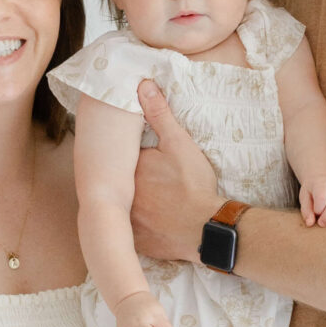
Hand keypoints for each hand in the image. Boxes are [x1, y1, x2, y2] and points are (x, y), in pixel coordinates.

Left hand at [132, 81, 219, 261]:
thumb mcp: (180, 144)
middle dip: (125, 180)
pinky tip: (148, 223)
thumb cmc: (194, 185)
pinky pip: (130, 233)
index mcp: (129, 169)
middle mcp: (122, 195)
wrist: (207, 228)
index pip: (120, 157)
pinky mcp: (136, 242)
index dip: (129, 156)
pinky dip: (137, 227)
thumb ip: (160, 115)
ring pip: (121, 209)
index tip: (140, 158)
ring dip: (127, 204)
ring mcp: (127, 221)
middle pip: (118, 184)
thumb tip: (143, 85)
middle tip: (145, 179)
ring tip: (146, 200)